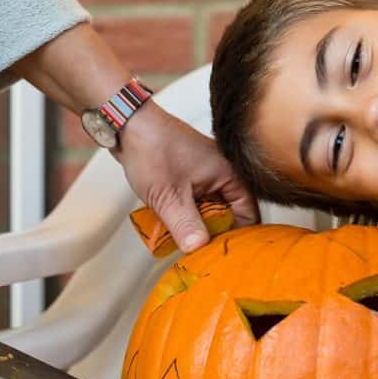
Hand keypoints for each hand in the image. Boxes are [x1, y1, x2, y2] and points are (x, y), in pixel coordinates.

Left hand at [114, 101, 258, 251]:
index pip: (249, 214)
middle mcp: (224, 173)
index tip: (223, 255)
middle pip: (230, 214)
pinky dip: (187, 214)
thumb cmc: (152, 150)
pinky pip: (197, 201)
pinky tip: (172, 225)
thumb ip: (185, 225)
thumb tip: (198, 249)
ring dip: (198, 224)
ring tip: (184, 241)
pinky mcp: (192, 175)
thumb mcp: (169, 196)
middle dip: (214, 233)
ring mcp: (208, 173)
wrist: (128, 123)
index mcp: (230, 174)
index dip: (237, 237)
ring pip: (211, 209)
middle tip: (201, 253)